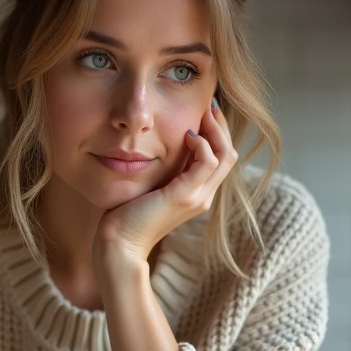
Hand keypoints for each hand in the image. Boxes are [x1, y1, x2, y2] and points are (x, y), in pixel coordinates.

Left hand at [92, 98, 238, 269]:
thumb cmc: (128, 215)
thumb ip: (162, 169)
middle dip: (220, 126)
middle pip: (229, 154)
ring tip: (200, 114)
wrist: (120, 244)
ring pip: (225, 156)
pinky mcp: (185, 196)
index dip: (217, 132)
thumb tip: (160, 146)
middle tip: (208, 105)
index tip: (204, 111)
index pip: (221, 158)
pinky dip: (202, 144)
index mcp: (197, 193)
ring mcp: (198, 197)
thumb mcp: (150, 186)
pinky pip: (207, 162)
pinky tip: (187, 134)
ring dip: (215, 130)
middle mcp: (203, 195)